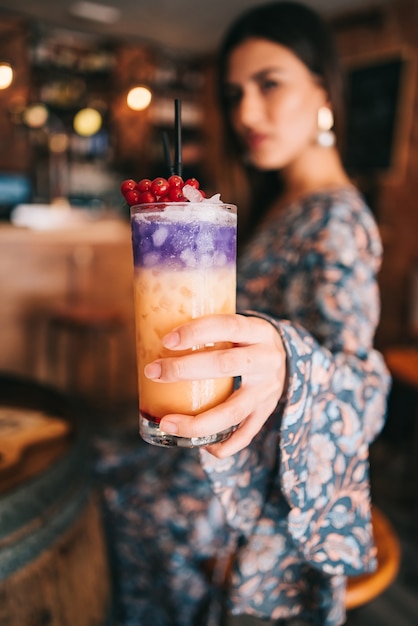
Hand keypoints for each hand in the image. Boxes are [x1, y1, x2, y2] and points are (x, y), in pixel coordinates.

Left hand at [144, 314, 286, 456]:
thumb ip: (208, 330)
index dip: (197, 332)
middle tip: (153, 372)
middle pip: (225, 366)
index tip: (167, 340)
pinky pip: (245, 435)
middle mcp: (266, 360)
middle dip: (184, 370)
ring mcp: (268, 391)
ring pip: (233, 411)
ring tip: (166, 423)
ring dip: (197, 421)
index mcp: (258, 332)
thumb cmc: (246, 339)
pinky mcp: (266, 413)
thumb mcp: (238, 327)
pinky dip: (223, 444)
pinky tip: (202, 447)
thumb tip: (153, 333)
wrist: (288, 358)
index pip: (229, 326)